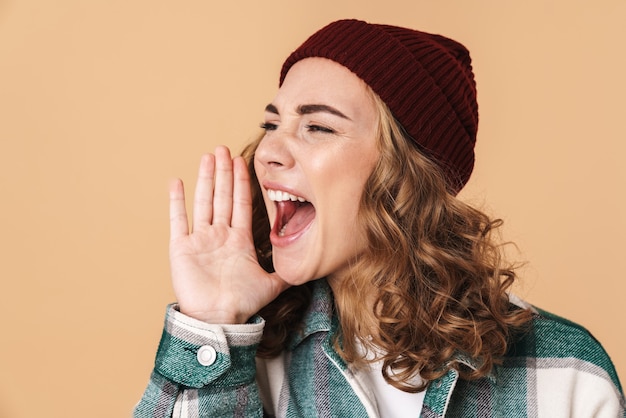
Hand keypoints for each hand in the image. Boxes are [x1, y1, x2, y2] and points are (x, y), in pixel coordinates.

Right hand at [168, 146, 286, 323]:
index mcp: (239, 240)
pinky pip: (178, 220)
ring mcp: (200, 240)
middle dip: (224, 172)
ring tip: (208, 157)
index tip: (241, 162)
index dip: (241, 182)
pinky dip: (177, 202)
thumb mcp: (271, 284)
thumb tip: (307, 266)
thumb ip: (287, 272)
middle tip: (223, 148)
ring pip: (203, 202)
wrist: (218, 319)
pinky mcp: (181, 248)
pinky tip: (177, 182)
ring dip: (205, 179)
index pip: (241, 204)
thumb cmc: (242, 303)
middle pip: (222, 196)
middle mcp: (219, 235)